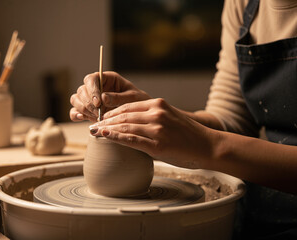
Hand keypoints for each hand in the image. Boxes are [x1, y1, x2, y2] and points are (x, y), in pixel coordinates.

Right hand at [70, 71, 149, 121]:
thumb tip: (103, 98)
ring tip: (97, 118)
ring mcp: (90, 99)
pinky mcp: (88, 110)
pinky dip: (76, 115)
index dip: (92, 90)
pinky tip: (82, 118)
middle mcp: (96, 87)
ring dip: (83, 109)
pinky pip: (75, 111)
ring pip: (76, 99)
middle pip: (82, 90)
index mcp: (107, 79)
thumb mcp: (133, 98)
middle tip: (99, 114)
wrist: (140, 115)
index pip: (91, 79)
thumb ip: (118, 97)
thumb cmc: (139, 102)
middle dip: (88, 103)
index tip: (98, 103)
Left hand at [89, 98, 215, 168]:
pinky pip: (132, 139)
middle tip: (92, 125)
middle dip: (105, 121)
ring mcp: (157, 128)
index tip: (101, 118)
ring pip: (125, 126)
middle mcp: (156, 113)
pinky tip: (105, 137)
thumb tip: (130, 127)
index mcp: (158, 104)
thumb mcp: (170, 118)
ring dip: (106, 129)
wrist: (208, 146)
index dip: (111, 112)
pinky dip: (115, 137)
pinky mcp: (158, 144)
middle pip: (123, 115)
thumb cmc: (188, 135)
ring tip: (94, 132)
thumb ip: (151, 119)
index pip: (128, 106)